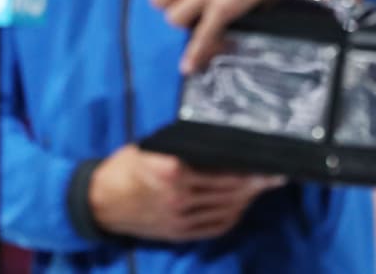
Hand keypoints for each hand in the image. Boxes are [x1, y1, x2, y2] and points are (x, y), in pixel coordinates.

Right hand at [89, 144, 285, 241]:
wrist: (100, 203)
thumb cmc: (123, 167)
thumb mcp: (149, 148)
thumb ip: (180, 147)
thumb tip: (215, 141)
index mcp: (172, 169)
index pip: (221, 168)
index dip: (247, 168)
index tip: (268, 162)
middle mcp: (180, 196)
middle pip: (229, 190)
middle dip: (255, 184)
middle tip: (275, 176)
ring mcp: (181, 219)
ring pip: (226, 210)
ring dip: (247, 199)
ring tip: (260, 188)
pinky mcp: (181, 234)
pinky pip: (215, 226)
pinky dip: (232, 216)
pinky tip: (240, 205)